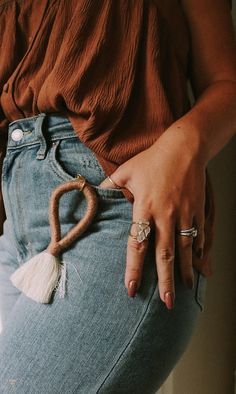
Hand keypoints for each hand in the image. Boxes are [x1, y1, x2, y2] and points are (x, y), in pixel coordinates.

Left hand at [99, 128, 206, 308]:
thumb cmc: (153, 159)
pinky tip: (196, 265)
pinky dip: (197, 252)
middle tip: (165, 304)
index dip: (134, 269)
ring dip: (184, 271)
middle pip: (164, 254)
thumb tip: (93, 193)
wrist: (185, 147)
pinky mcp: (197, 211)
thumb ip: (110, 186)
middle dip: (165, 281)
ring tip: (184, 290)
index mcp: (145, 207)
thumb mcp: (127, 170)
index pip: (137, 244)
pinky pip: (198, 236)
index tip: (131, 289)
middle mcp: (166, 215)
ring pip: (184, 249)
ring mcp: (184, 214)